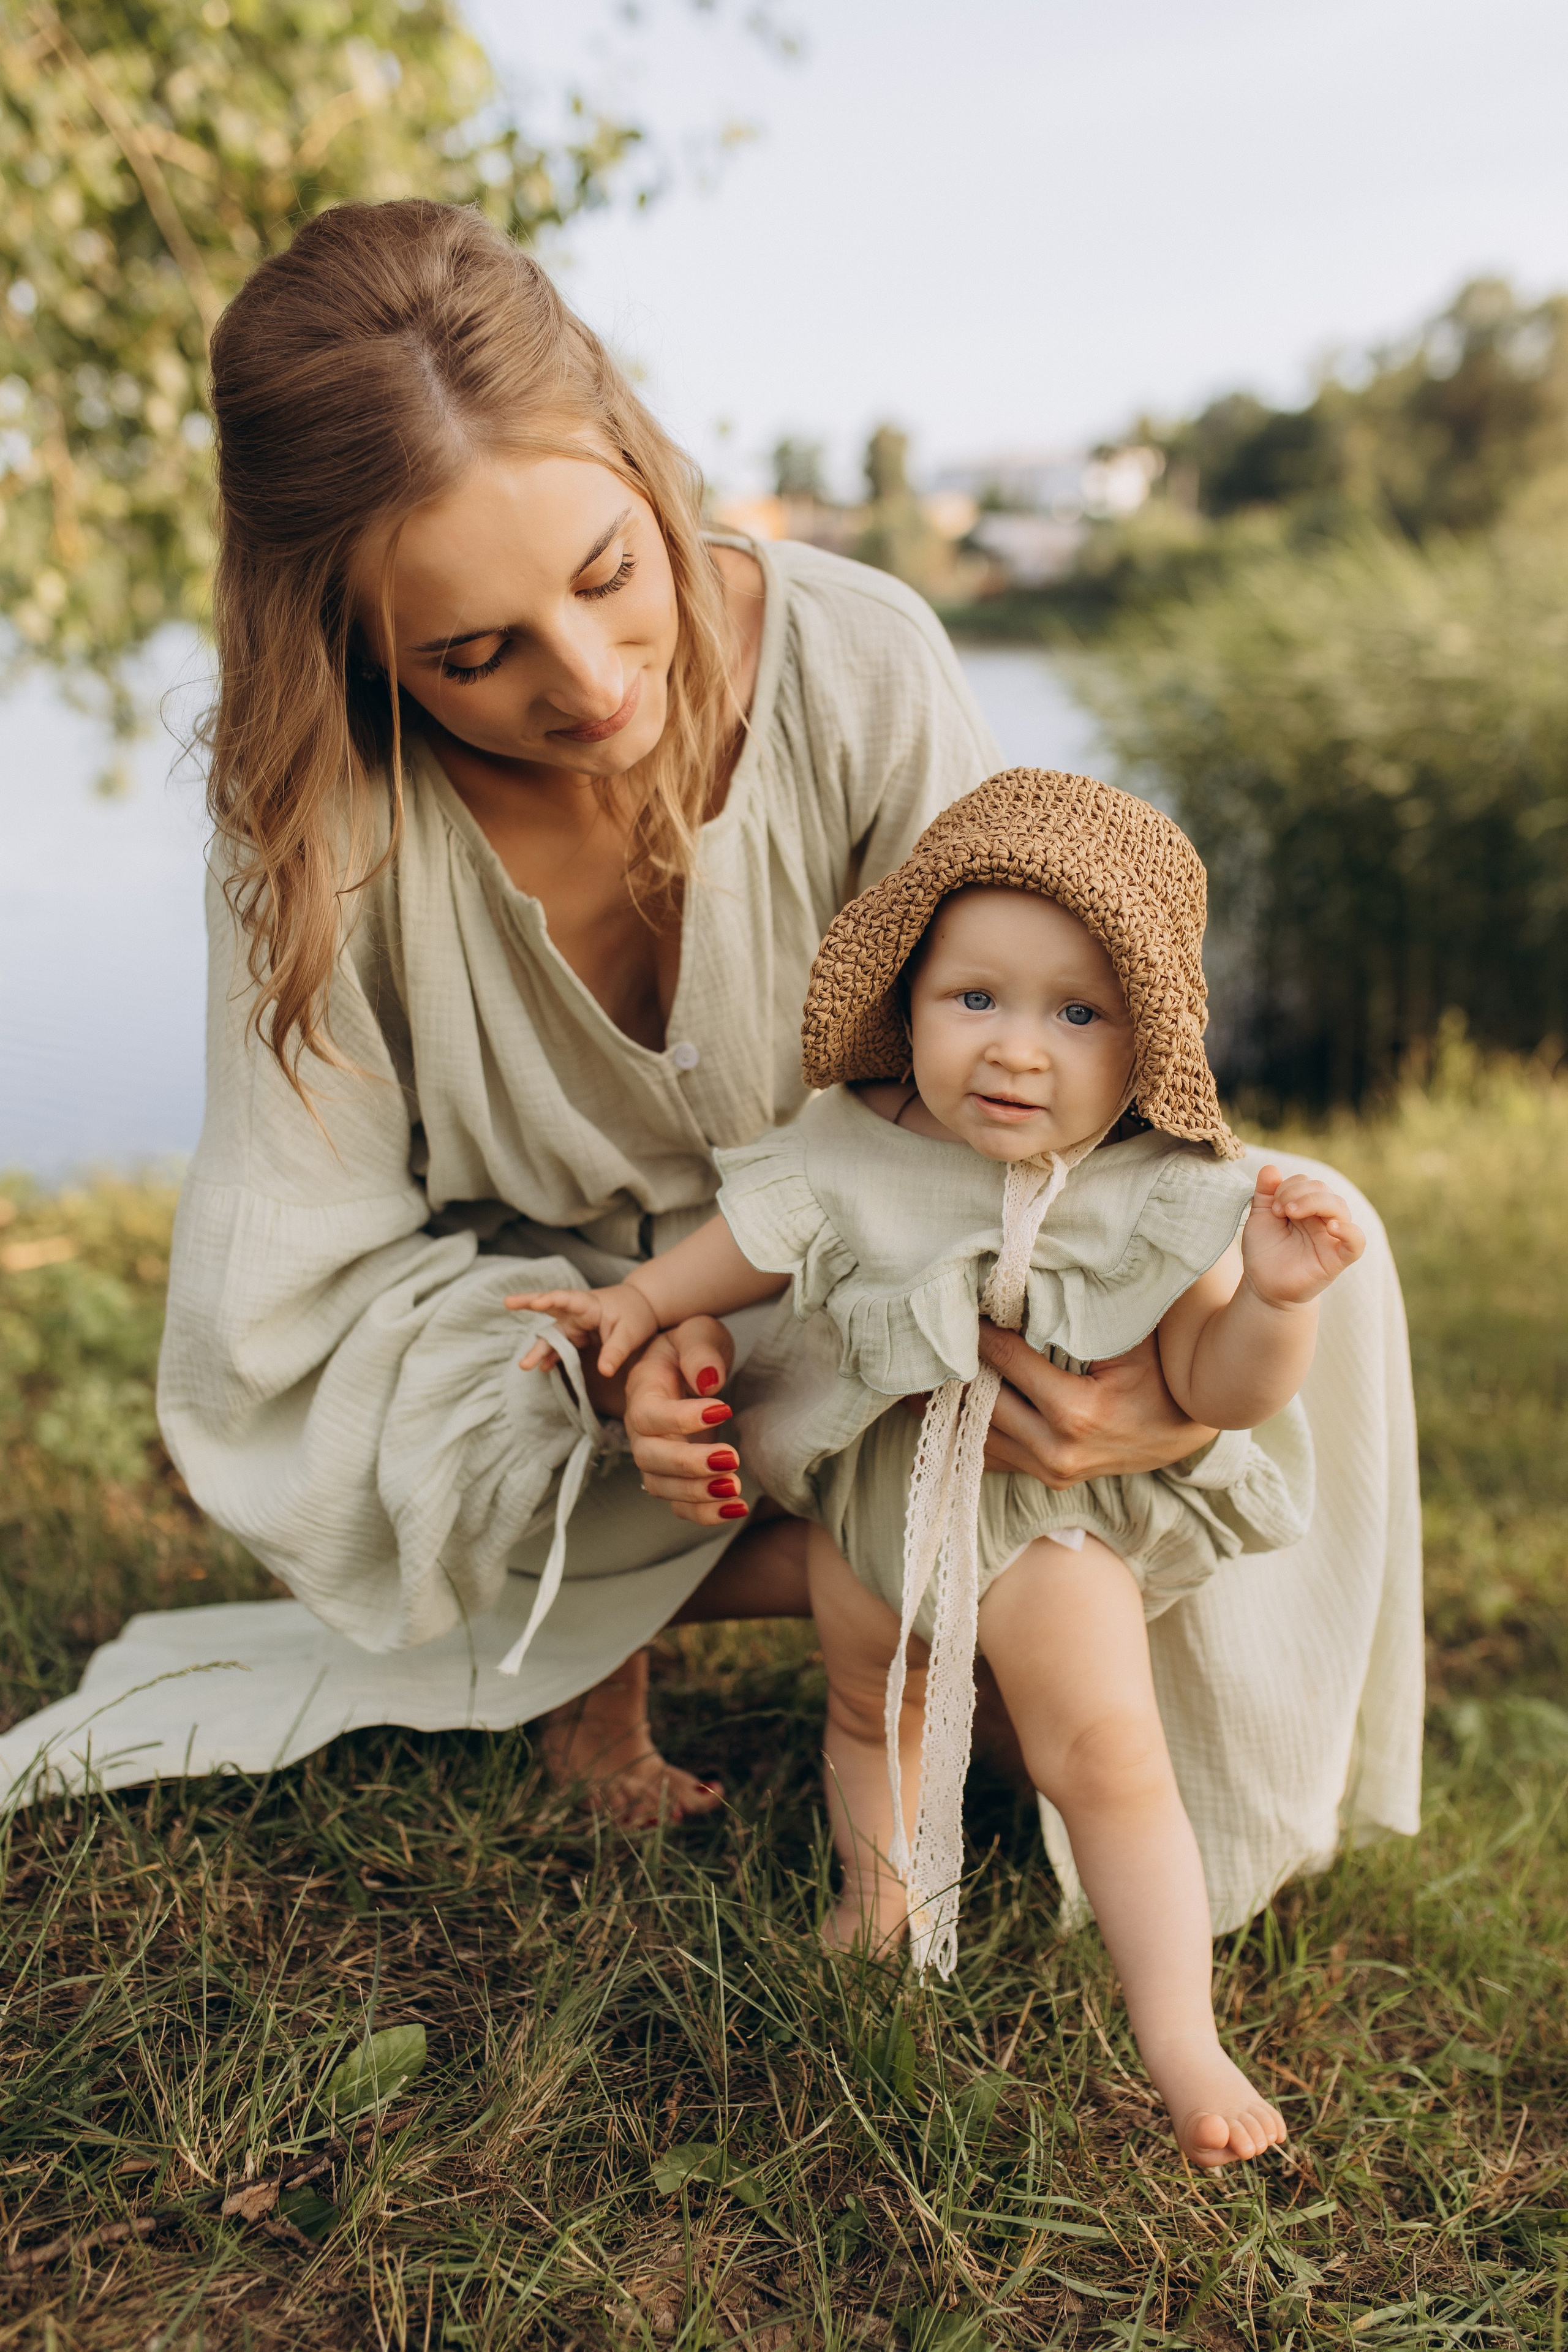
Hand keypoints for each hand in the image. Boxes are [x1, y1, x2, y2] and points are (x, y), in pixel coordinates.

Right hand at [507, 1282, 659, 1377]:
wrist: (640, 1311)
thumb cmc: (635, 1315)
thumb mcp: (630, 1333)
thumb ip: (616, 1351)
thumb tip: (604, 1371)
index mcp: (589, 1304)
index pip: (568, 1299)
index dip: (552, 1300)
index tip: (538, 1302)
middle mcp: (576, 1312)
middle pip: (549, 1307)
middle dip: (527, 1304)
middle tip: (507, 1302)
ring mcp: (573, 1325)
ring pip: (551, 1334)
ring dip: (539, 1348)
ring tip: (524, 1365)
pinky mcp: (575, 1336)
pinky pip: (559, 1347)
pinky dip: (551, 1357)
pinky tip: (542, 1368)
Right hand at [623, 1319, 749, 1526]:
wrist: (685, 1364)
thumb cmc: (691, 1347)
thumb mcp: (697, 1332)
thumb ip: (700, 1351)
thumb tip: (709, 1381)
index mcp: (643, 1390)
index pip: (650, 1413)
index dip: (681, 1418)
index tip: (724, 1411)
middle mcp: (641, 1428)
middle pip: (649, 1457)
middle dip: (688, 1464)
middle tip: (731, 1460)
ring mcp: (654, 1454)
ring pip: (660, 1486)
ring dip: (696, 1493)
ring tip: (735, 1489)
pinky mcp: (673, 1474)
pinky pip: (678, 1503)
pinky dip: (703, 1514)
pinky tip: (735, 1509)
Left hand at [904, 1324, 1216, 1488]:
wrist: (1188, 1427)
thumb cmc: (1161, 1371)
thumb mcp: (1129, 1337)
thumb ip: (1081, 1310)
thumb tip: (1025, 1274)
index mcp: (1077, 1412)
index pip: (1005, 1361)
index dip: (975, 1330)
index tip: (949, 1305)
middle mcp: (1058, 1450)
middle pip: (981, 1402)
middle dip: (949, 1370)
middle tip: (913, 1339)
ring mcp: (1052, 1471)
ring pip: (979, 1435)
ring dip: (944, 1407)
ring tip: (905, 1378)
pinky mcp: (1048, 1480)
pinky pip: (992, 1456)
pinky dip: (964, 1431)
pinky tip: (935, 1410)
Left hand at [1241, 1165, 1364, 1307]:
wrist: (1264, 1286)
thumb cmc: (1265, 1251)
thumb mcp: (1260, 1218)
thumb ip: (1265, 1193)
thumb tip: (1270, 1167)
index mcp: (1306, 1207)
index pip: (1309, 1183)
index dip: (1289, 1186)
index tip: (1272, 1206)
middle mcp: (1323, 1219)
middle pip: (1325, 1191)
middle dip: (1299, 1192)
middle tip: (1279, 1210)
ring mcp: (1332, 1237)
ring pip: (1340, 1208)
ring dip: (1315, 1202)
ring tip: (1291, 1212)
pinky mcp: (1338, 1258)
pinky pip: (1357, 1242)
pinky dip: (1350, 1231)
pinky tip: (1333, 1227)